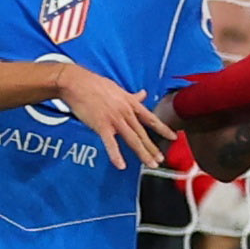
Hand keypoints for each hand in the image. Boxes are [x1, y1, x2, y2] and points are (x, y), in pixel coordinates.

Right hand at [55, 59, 171, 170]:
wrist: (75, 83)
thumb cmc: (94, 84)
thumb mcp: (117, 89)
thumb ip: (132, 95)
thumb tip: (144, 93)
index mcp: (130, 104)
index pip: (151, 118)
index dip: (163, 129)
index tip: (174, 137)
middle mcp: (126, 113)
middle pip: (142, 133)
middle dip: (152, 148)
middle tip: (160, 160)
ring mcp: (114, 120)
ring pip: (132, 139)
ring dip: (143, 153)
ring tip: (150, 164)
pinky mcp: (101, 125)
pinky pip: (110, 143)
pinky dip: (116, 155)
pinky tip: (121, 165)